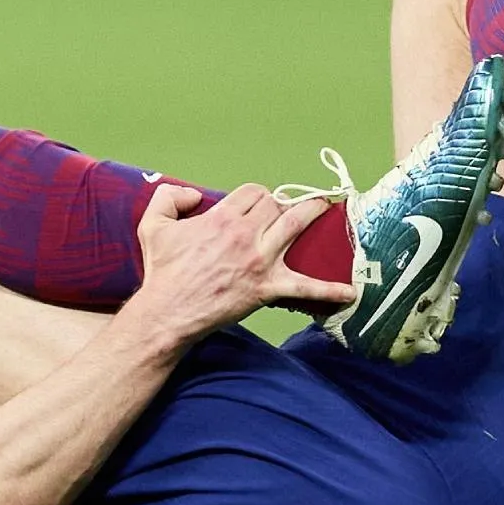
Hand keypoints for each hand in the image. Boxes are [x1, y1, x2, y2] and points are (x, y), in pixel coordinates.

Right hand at [131, 184, 354, 341]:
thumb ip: (170, 197)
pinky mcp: (268, 288)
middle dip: (278, 204)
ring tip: (327, 208)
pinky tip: (350, 292)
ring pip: (296, 226)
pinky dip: (329, 290)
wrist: (168, 311)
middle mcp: (246, 235)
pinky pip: (305, 288)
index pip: (252, 193)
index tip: (253, 206)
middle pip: (275, 205)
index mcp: (221, 218)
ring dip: (313, 213)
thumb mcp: (153, 225)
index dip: (255, 196)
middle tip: (280, 212)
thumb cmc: (162, 271)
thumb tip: (194, 194)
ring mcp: (261, 261)